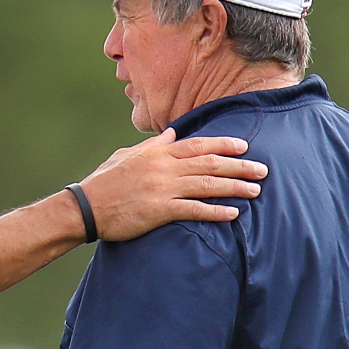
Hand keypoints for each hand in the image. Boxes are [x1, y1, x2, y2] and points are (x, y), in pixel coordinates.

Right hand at [80, 128, 266, 241]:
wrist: (86, 207)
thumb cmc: (104, 181)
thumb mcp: (127, 156)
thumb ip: (152, 146)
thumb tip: (170, 134)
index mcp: (157, 153)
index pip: (198, 145)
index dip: (224, 145)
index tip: (244, 146)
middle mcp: (165, 167)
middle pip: (210, 163)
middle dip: (240, 166)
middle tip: (262, 169)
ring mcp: (164, 188)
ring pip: (207, 184)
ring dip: (234, 186)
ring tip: (255, 190)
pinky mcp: (160, 210)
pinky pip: (194, 210)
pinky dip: (215, 211)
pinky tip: (232, 213)